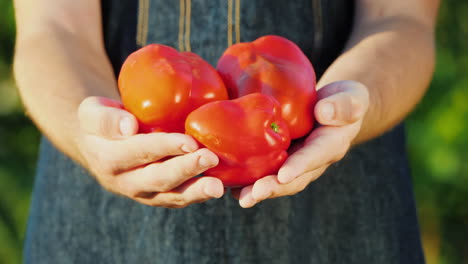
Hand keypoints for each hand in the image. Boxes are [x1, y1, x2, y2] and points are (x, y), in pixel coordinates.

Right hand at [76, 96, 223, 207]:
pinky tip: (218, 187)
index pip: (140, 152)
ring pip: (171, 196)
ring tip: (218, 187)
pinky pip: (178, 199)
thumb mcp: (92, 112)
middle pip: (158, 179)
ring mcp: (142, 193)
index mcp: (108, 158)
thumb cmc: (101, 121)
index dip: (165, 147)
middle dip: (186, 169)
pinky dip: (198, 195)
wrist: (98, 146)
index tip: (190, 142)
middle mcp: (125, 182)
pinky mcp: (157, 197)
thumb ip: (106, 118)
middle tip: (211, 158)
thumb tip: (129, 126)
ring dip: (196, 191)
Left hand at [234, 80, 369, 207]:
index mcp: (330, 146)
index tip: (283, 175)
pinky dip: (246, 178)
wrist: (332, 108)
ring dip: (256, 189)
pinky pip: (263, 169)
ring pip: (275, 179)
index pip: (315, 157)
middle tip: (252, 195)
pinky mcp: (279, 157)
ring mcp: (294, 162)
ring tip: (239, 197)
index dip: (299, 167)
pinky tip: (228, 183)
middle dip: (272, 188)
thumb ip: (346, 104)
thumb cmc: (343, 100)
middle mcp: (311, 161)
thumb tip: (325, 111)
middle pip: (292, 179)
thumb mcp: (352, 97)